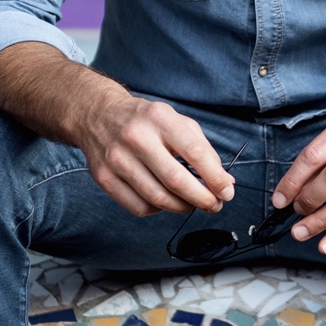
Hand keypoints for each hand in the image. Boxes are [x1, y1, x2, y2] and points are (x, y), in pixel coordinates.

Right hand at [80, 91, 236, 217]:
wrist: (98, 114)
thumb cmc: (144, 119)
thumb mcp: (175, 119)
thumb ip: (201, 148)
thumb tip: (223, 179)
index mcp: (159, 118)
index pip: (194, 152)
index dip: (214, 177)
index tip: (227, 191)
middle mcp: (137, 138)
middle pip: (176, 180)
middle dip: (202, 198)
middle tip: (215, 204)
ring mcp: (117, 159)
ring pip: (158, 198)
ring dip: (182, 207)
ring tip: (193, 204)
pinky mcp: (104, 178)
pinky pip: (138, 207)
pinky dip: (158, 210)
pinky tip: (166, 201)